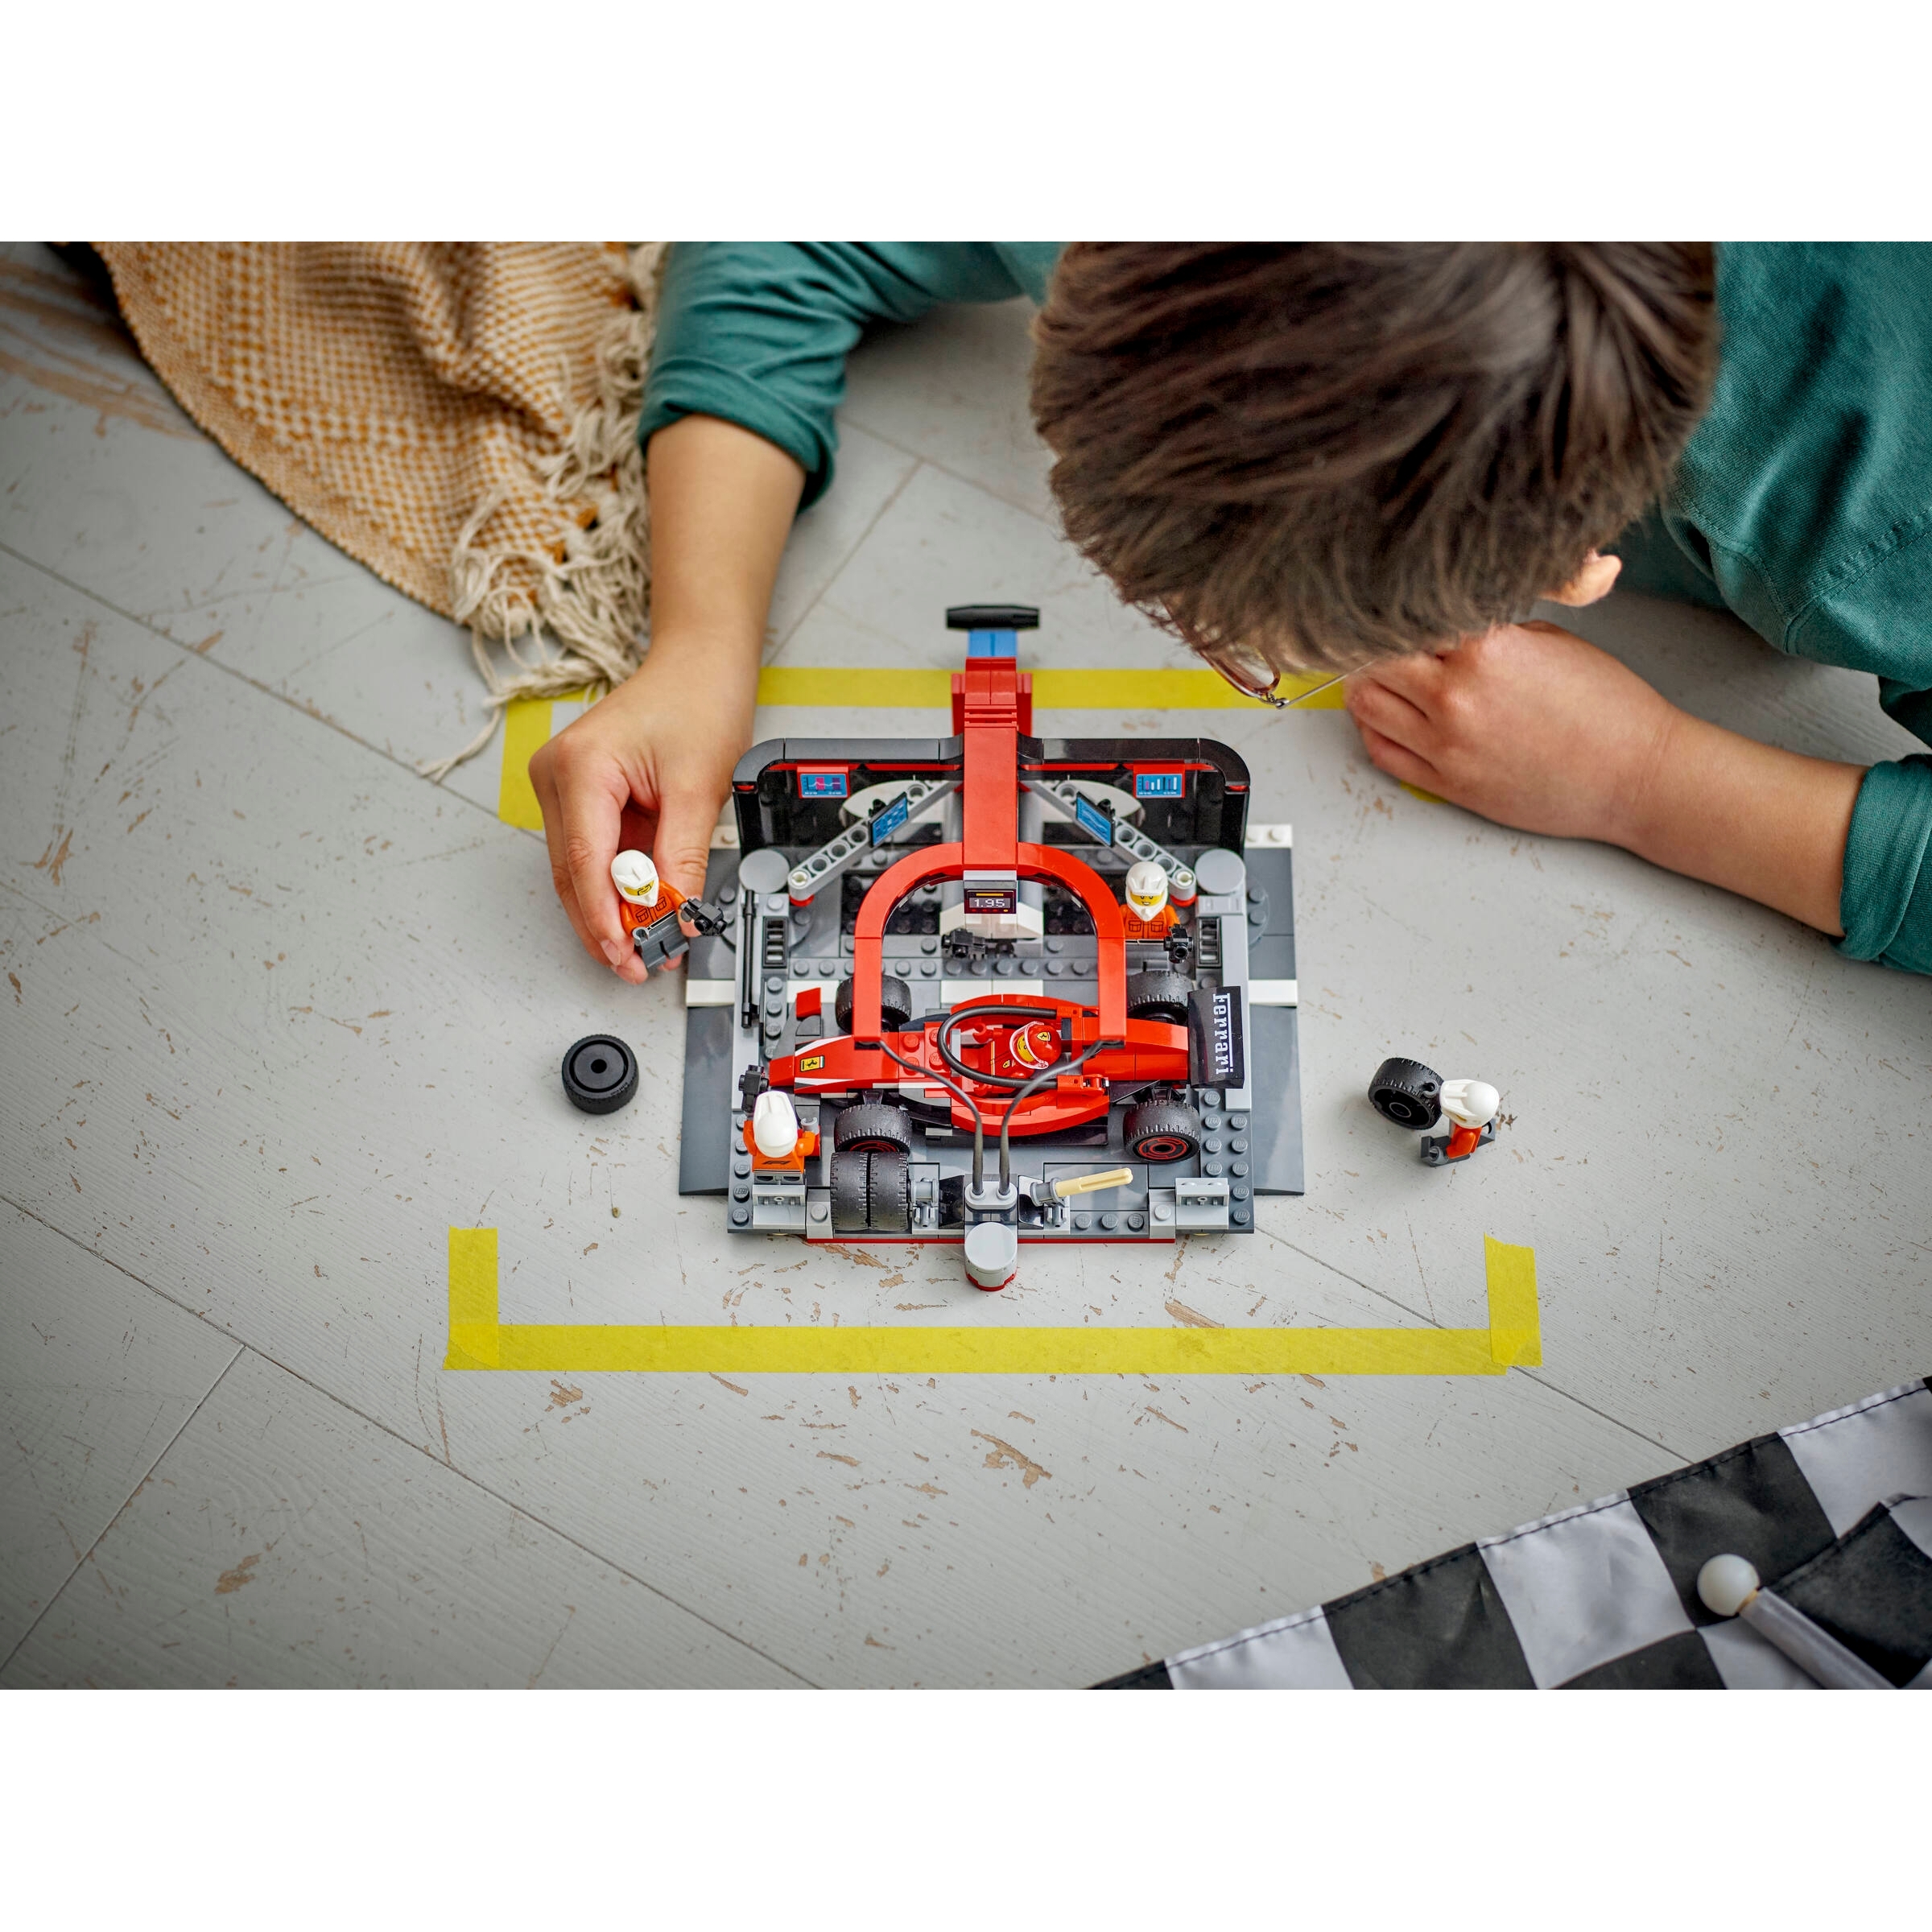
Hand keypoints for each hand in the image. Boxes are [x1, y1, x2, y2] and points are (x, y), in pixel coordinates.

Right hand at [529, 636, 756, 982]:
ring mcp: (562, 786)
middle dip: (605, 926)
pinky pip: (592, 854)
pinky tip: (638, 914)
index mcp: (580, 766)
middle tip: (638, 966)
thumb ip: (682, 856)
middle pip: (572, 874)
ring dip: (609, 911)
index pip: (585, 862)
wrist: (697, 666)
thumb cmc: (696, 702)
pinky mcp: (579, 796)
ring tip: (645, 948)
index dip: (603, 918)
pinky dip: (615, 886)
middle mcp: (557, 775)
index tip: (626, 954)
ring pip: (577, 871)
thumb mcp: (698, 787)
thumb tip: (676, 913)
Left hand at [1344, 618, 1864, 934]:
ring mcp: (1444, 745)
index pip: (1404, 616)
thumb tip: (1442, 621)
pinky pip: (1380, 751)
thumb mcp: (1548, 641)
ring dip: (1365, 683)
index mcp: (1483, 650)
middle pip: (1372, 657)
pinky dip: (1373, 728)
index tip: (1386, 600)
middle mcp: (1453, 697)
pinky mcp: (1444, 784)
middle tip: (1374, 635)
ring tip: (1379, 672)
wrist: (1635, 776)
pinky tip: (1387, 714)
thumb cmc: (1607, 708)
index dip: (1394, 606)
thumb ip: (1486, 629)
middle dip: (1371, 643)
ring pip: (1364, 703)